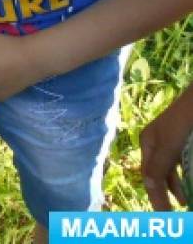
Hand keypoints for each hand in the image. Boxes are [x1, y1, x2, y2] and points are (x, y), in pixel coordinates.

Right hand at [140, 92, 192, 208]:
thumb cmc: (184, 121)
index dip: (156, 197)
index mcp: (148, 143)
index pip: (149, 176)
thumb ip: (158, 167)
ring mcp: (173, 142)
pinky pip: (183, 164)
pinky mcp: (186, 142)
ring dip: (178, 187)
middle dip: (166, 194)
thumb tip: (148, 188)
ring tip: (186, 202)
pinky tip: (190, 183)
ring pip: (172, 170)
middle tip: (174, 214)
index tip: (165, 216)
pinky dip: (185, 175)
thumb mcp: (169, 146)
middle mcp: (158, 143)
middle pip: (159, 174)